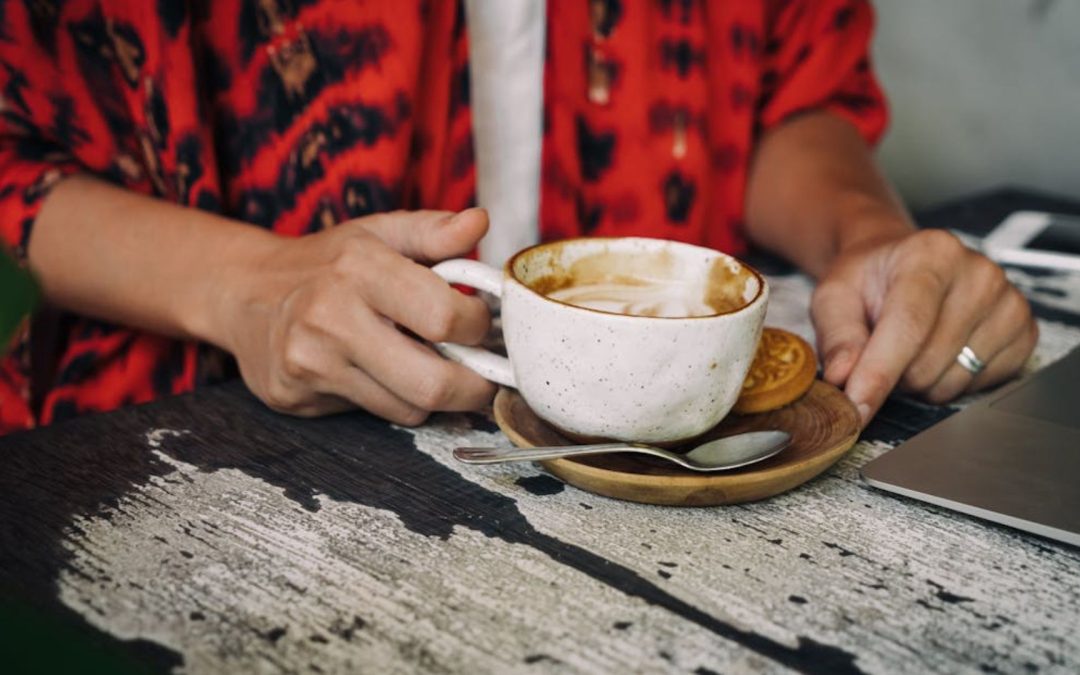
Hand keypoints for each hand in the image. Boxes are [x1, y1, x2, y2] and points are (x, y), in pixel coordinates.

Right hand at [214, 208, 496, 424]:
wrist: (243, 292)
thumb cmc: (326, 262)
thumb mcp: (379, 234)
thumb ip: (434, 231)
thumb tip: (479, 222)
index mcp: (359, 267)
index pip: (445, 317)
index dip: (478, 327)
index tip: (479, 324)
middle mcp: (329, 317)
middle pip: (432, 384)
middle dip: (472, 387)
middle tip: (482, 376)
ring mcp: (309, 362)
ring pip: (407, 408)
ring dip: (430, 394)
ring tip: (425, 364)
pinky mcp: (295, 397)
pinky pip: (372, 415)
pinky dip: (390, 400)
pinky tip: (376, 373)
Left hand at [811, 228, 1037, 425]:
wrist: (901, 267)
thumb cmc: (868, 282)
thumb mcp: (834, 298)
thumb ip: (837, 336)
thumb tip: (843, 377)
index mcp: (931, 254)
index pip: (907, 325)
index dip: (878, 373)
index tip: (856, 408)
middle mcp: (979, 273)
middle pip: (928, 362)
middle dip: (893, 374)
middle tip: (880, 350)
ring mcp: (1009, 303)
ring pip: (952, 381)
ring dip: (920, 381)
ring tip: (910, 349)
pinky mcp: (1024, 333)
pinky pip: (980, 386)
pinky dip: (950, 382)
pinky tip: (940, 353)